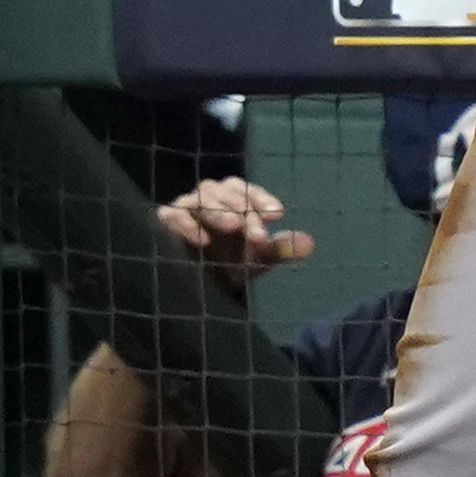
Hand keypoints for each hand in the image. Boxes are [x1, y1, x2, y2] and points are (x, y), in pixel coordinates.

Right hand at [154, 177, 314, 297]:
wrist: (198, 286)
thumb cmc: (229, 263)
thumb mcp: (257, 258)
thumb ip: (280, 249)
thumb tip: (310, 244)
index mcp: (231, 201)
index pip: (245, 190)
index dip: (260, 199)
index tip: (278, 215)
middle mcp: (208, 199)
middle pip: (224, 191)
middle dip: (243, 209)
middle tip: (258, 234)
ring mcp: (185, 209)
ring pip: (201, 198)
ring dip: (218, 210)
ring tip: (234, 226)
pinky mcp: (165, 223)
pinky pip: (172, 216)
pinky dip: (187, 225)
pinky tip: (203, 242)